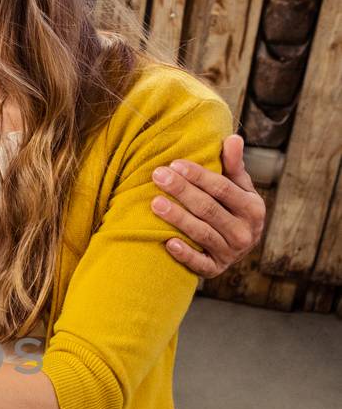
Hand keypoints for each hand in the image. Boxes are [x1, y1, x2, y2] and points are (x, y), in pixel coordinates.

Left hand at [151, 134, 265, 278]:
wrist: (238, 246)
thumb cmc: (234, 208)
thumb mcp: (239, 188)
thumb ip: (234, 165)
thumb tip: (233, 138)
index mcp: (253, 208)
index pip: (222, 188)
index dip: (198, 176)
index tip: (175, 164)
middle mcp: (245, 232)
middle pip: (209, 209)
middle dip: (182, 191)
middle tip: (158, 176)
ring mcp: (231, 253)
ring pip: (202, 233)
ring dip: (178, 218)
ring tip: (155, 203)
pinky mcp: (215, 270)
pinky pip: (199, 263)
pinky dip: (185, 253)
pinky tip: (167, 242)